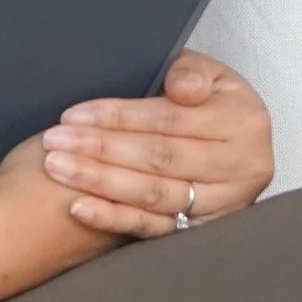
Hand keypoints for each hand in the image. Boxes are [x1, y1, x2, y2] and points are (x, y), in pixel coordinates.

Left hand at [39, 54, 274, 239]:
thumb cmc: (210, 102)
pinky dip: (115, 218)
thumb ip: (191, 72)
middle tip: (56, 143)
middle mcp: (243, 167)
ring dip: (101, 183)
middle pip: (161, 158)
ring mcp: (226, 204)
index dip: (120, 117)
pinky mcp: (204, 230)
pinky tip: (81, 208)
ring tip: (59, 168)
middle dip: (102, 150)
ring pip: (155, 195)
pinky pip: (155, 229)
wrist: (230, 141)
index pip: (170, 119)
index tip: (76, 116)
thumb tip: (182, 88)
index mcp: (245, 121)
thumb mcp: (209, 74)